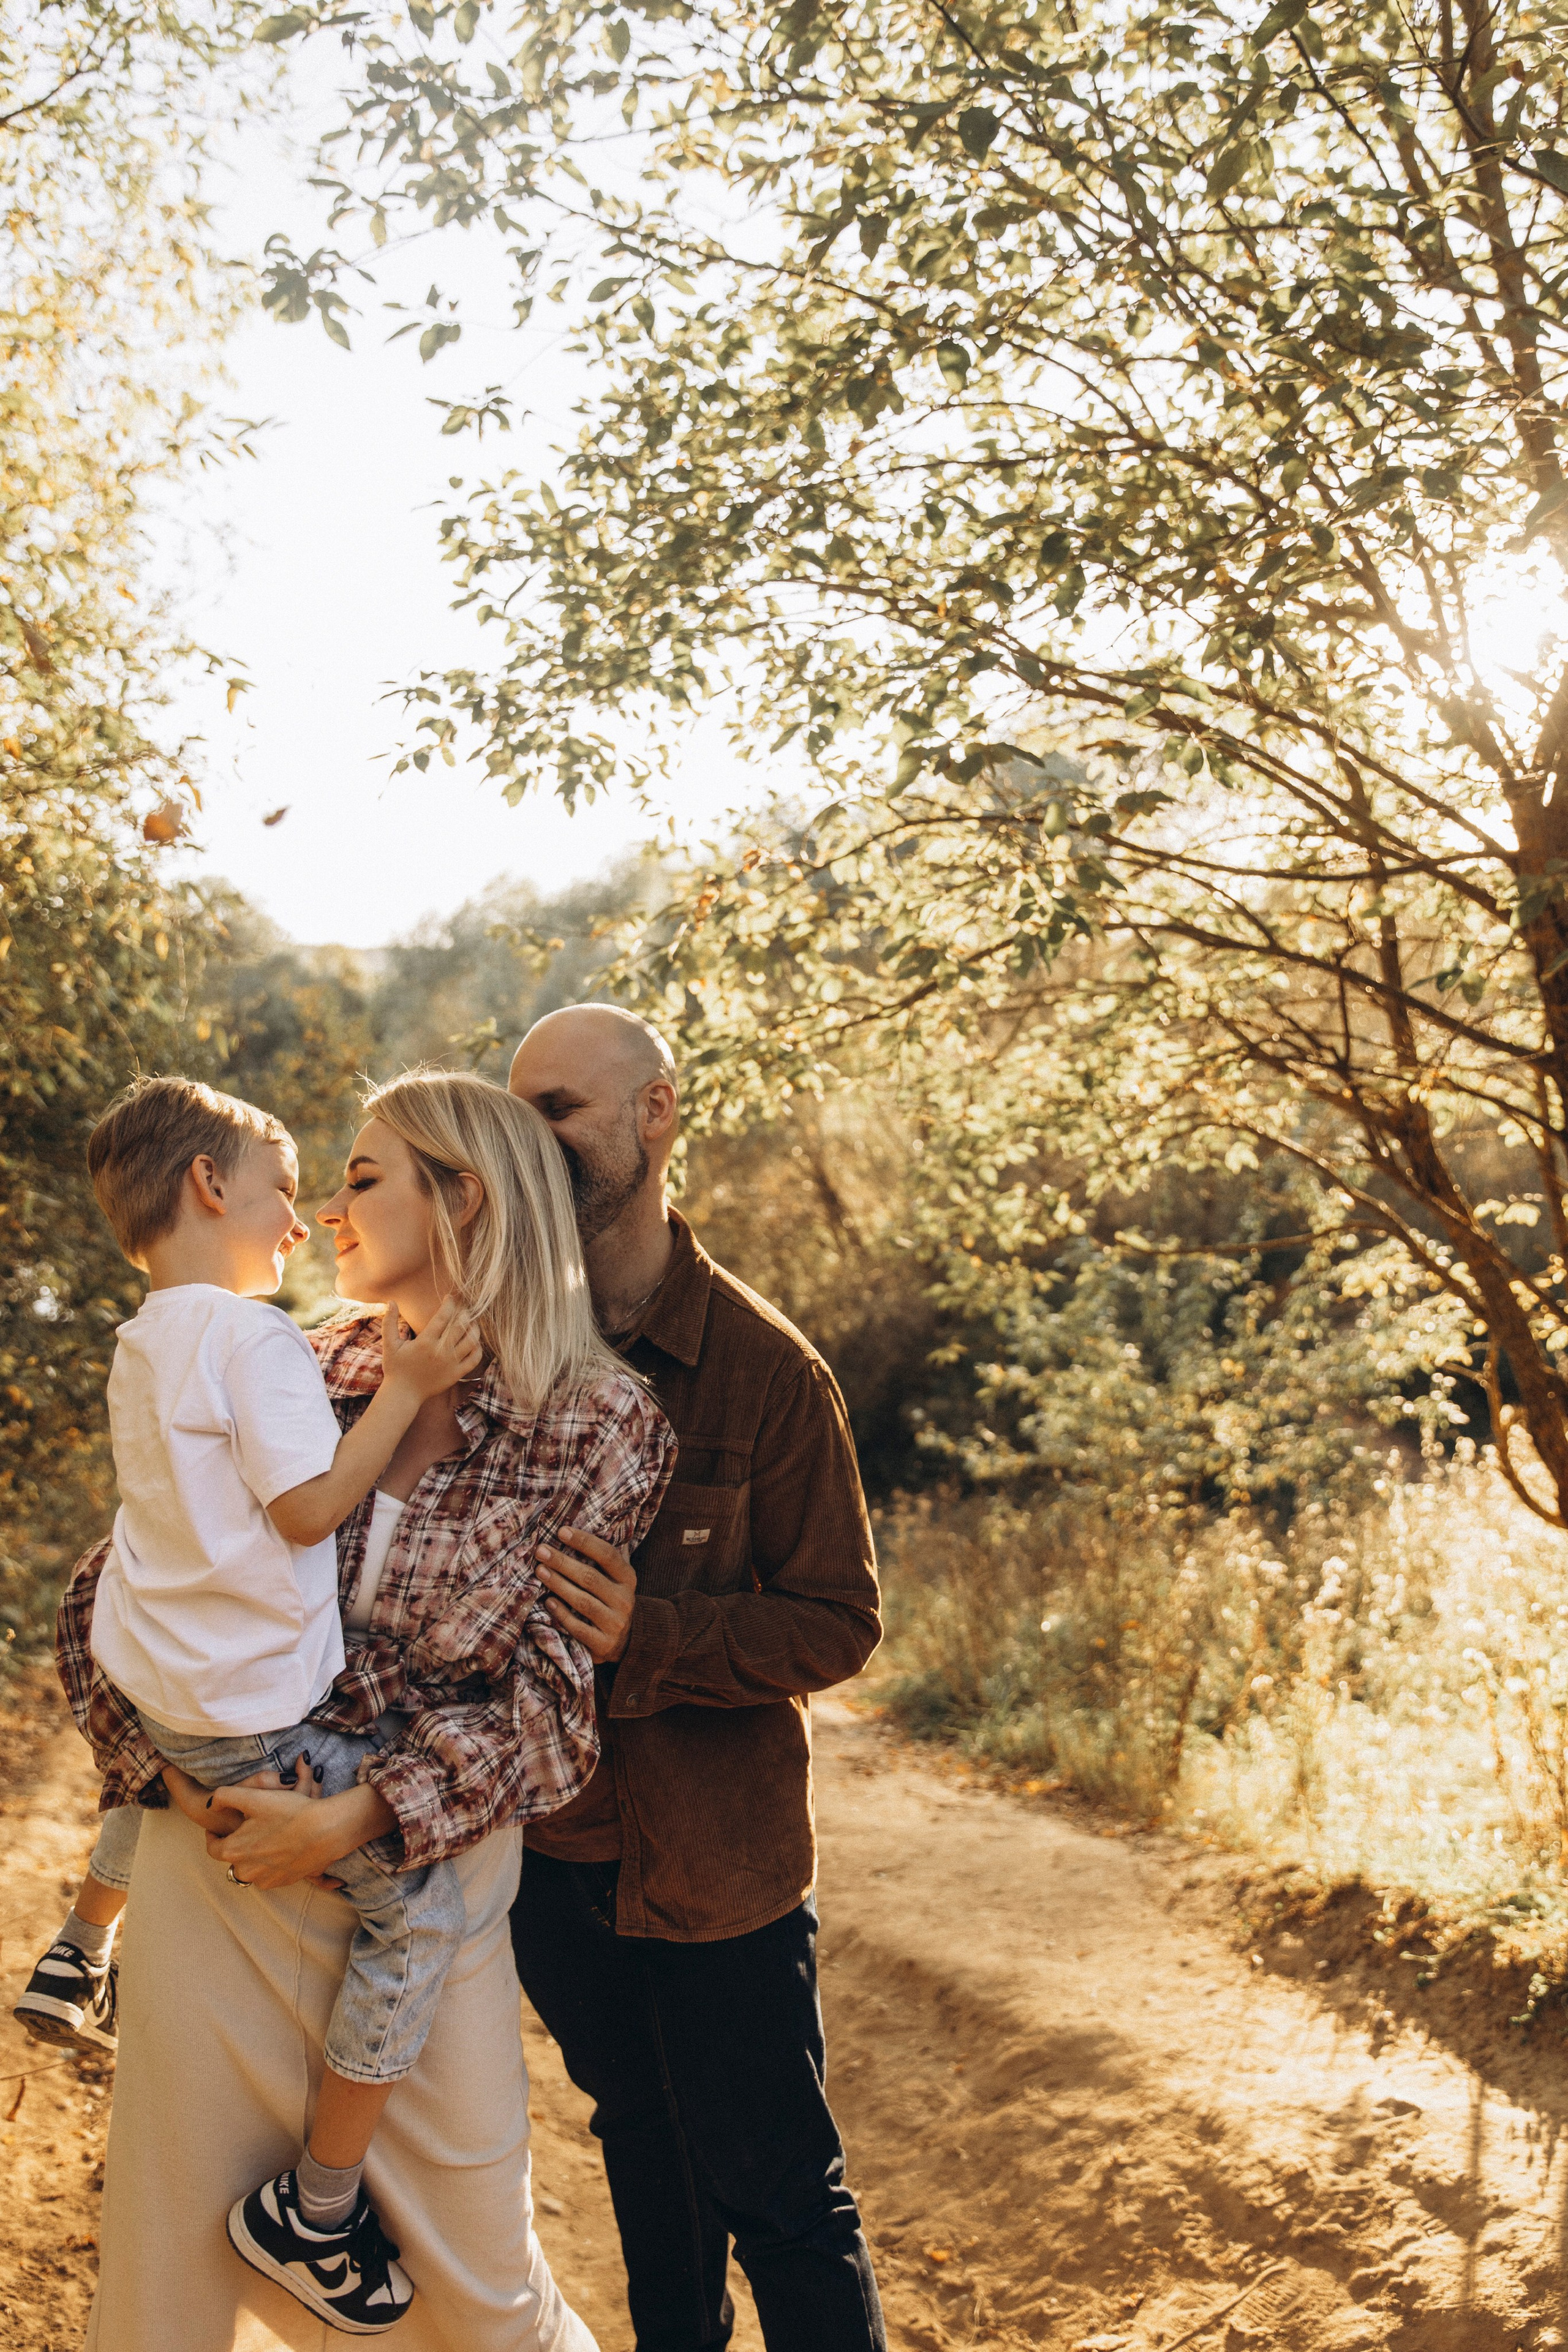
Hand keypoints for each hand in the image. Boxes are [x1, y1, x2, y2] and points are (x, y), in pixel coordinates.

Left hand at [199, 1776, 391, 1892]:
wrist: (326, 1831)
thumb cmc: (289, 1812)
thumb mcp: (253, 1796)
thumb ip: (223, 1796)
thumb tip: (210, 1804)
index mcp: (233, 1851)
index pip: (212, 1847)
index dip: (213, 1836)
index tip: (216, 1828)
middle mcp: (246, 1871)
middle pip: (232, 1859)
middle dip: (236, 1845)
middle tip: (247, 1828)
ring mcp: (265, 1880)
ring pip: (251, 1868)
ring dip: (253, 1856)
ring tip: (265, 1837)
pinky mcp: (284, 1882)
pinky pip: (269, 1874)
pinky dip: (271, 1863)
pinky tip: (282, 1847)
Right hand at [381, 1295, 482, 1401]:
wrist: (403, 1394)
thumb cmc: (396, 1368)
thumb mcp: (390, 1344)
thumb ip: (389, 1322)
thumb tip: (391, 1301)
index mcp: (425, 1342)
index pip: (443, 1317)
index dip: (449, 1304)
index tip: (450, 1298)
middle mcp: (440, 1352)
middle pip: (460, 1326)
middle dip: (464, 1313)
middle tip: (464, 1308)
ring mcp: (450, 1364)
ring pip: (471, 1341)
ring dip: (474, 1329)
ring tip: (471, 1323)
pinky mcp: (456, 1374)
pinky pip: (474, 1359)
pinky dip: (478, 1348)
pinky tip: (474, 1342)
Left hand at [537, 1525, 635, 1662]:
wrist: (625, 1643)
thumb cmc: (610, 1601)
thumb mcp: (615, 1579)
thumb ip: (603, 1558)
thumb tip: (577, 1527)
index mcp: (628, 1579)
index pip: (607, 1555)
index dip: (584, 1542)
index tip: (561, 1531)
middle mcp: (625, 1600)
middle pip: (590, 1577)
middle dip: (563, 1562)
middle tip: (541, 1551)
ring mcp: (615, 1623)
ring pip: (583, 1601)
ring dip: (559, 1585)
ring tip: (539, 1571)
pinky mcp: (604, 1644)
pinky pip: (579, 1628)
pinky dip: (562, 1614)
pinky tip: (548, 1602)